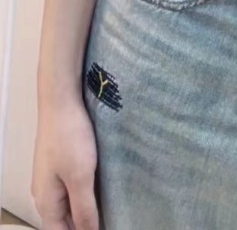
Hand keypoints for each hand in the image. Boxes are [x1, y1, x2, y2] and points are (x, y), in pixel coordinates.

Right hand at [32, 97, 98, 229]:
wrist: (61, 101)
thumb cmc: (69, 138)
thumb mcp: (80, 177)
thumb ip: (84, 210)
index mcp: (46, 202)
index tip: (104, 229)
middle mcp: (45, 194)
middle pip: (64, 221)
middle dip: (84, 225)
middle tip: (110, 221)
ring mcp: (52, 177)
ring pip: (69, 204)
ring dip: (86, 210)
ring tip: (110, 212)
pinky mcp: (61, 163)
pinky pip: (71, 188)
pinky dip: (85, 194)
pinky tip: (102, 190)